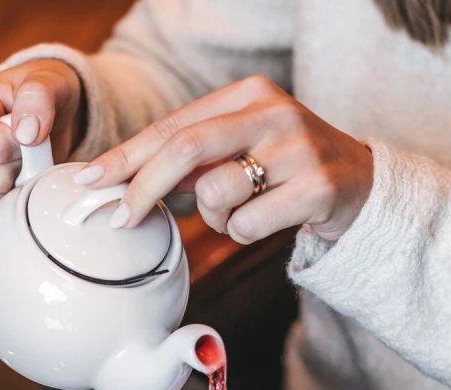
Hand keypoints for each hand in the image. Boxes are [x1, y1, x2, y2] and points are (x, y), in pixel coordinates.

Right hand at [0, 59, 84, 220]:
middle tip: (27, 145)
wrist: (38, 116)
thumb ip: (38, 98)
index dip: (22, 144)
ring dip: (17, 183)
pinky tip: (14, 177)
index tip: (29, 128)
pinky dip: (10, 200)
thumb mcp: (47, 83)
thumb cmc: (38, 95)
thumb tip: (27, 133)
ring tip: (20, 158)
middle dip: (21, 164)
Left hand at [74, 75, 372, 243]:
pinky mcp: (317, 186)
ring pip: (216, 192)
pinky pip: (247, 224)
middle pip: (185, 150)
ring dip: (212, 218)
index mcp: (247, 95)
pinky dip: (242, 233)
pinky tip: (265, 221)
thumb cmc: (284, 170)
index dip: (124, 156)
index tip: (88, 180)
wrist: (362, 186)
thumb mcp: (239, 150)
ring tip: (236, 213)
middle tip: (122, 220)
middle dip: (144, 189)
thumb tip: (121, 180)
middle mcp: (273, 112)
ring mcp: (297, 148)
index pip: (171, 126)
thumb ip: (190, 159)